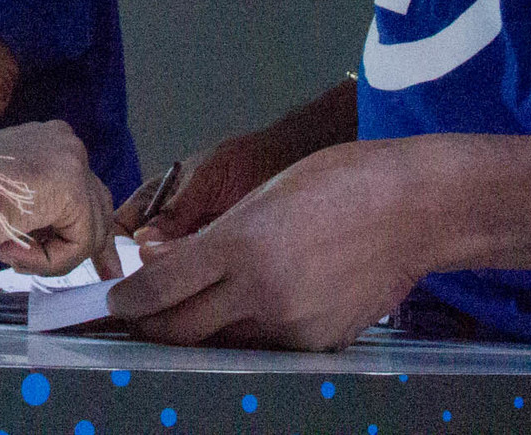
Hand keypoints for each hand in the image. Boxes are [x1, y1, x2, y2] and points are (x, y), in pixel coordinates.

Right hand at [0, 122, 119, 279]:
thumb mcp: (6, 196)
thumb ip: (38, 203)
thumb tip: (59, 231)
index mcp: (48, 139)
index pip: (82, 188)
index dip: (83, 226)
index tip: (99, 258)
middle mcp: (65, 142)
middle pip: (97, 204)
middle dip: (92, 244)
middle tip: (105, 275)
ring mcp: (71, 160)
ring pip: (88, 229)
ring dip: (52, 255)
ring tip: (12, 255)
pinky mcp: (72, 187)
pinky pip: (78, 243)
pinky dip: (49, 260)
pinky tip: (13, 250)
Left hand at [108, 140, 432, 349]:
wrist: (416, 208)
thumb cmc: (342, 183)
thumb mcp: (263, 195)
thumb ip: (214, 237)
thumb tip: (168, 262)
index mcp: (240, 244)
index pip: (161, 289)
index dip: (129, 303)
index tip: (114, 305)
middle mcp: (262, 292)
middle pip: (181, 330)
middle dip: (152, 328)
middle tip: (137, 320)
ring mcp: (293, 324)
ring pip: (224, 343)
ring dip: (203, 330)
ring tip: (196, 309)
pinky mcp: (319, 343)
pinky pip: (268, 347)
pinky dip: (252, 332)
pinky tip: (260, 305)